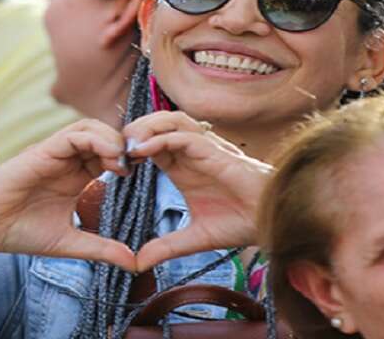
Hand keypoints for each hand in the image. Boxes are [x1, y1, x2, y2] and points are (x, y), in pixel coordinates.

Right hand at [0, 119, 135, 268]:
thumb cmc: (17, 232)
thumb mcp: (69, 242)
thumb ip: (101, 248)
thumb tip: (135, 263)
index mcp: (74, 177)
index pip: (109, 156)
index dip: (130, 161)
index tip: (147, 178)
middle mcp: (66, 160)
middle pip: (104, 136)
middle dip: (127, 145)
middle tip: (144, 164)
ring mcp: (54, 153)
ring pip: (91, 128)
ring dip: (113, 140)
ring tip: (125, 163)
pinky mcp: (42, 150)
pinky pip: (74, 133)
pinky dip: (96, 139)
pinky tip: (109, 159)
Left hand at [123, 112, 272, 270]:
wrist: (273, 222)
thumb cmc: (241, 222)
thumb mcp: (194, 238)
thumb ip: (166, 246)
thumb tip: (138, 264)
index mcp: (182, 165)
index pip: (149, 142)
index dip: (128, 147)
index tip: (110, 165)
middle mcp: (191, 151)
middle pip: (156, 123)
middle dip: (132, 130)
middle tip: (111, 150)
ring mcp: (204, 148)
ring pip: (170, 120)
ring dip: (145, 128)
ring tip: (126, 147)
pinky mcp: (216, 152)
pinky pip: (184, 135)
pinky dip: (161, 139)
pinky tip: (143, 152)